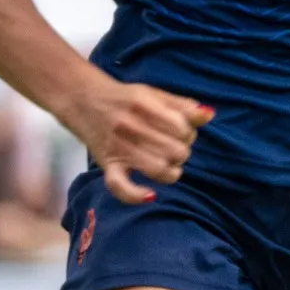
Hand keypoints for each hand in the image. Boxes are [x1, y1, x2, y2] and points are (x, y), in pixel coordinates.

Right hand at [59, 73, 212, 204]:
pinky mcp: (107, 164)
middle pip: (176, 151)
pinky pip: (119, 186)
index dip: (188, 132)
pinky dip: (136, 195)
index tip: (179, 131)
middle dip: (181, 150)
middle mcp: (129, 126)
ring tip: (166, 163)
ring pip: (159, 169)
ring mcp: (117, 147)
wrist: (81, 99)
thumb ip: (182, 105)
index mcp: (143, 105)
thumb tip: (208, 115)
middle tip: (171, 145)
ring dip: (171, 170)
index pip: (183, 128)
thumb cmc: (123, 98)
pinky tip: (150, 195)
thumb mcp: (153, 94)